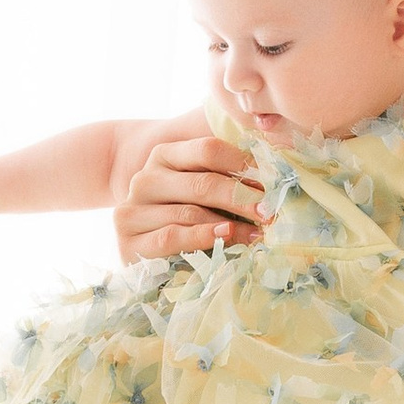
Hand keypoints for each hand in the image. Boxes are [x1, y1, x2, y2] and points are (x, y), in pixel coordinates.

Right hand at [110, 125, 270, 261]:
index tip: (273, 181)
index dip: (243, 164)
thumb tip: (276, 176)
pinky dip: (202, 237)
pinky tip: (225, 237)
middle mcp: (145, 178)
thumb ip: (227, 179)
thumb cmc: (184, 218)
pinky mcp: (128, 241)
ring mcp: (132, 209)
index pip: (208, 150)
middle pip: (202, 183)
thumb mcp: (202, 193)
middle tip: (271, 211)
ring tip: (258, 233)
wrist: (141, 253)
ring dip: (230, 224)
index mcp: (165, 155)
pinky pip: (172, 236)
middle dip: (242, 198)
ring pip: (190, 212)